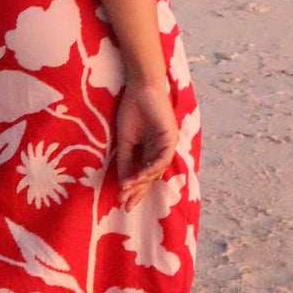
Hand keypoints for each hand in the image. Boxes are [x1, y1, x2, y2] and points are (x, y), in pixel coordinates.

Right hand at [114, 79, 177, 206]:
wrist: (139, 88)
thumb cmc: (132, 109)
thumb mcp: (125, 141)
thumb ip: (125, 161)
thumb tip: (122, 182)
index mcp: (151, 151)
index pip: (144, 175)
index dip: (134, 189)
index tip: (122, 202)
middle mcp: (161, 150)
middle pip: (151, 177)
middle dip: (139, 192)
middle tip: (127, 205)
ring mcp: (167, 145)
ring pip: (157, 171)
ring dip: (142, 182)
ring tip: (127, 189)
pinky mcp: (171, 138)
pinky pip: (162, 159)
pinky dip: (151, 169)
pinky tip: (139, 176)